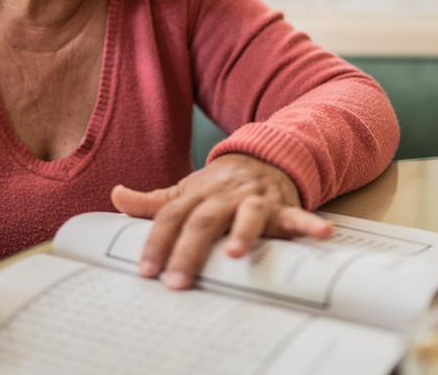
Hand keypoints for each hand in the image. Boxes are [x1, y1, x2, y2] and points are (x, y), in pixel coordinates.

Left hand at [110, 154, 332, 289]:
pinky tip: (322, 233)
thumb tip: (116, 196)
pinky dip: (310, 224)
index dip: (157, 241)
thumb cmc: (220, 185)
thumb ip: (153, 200)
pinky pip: (297, 215)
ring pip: (247, 214)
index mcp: (198, 194)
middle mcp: (224, 195)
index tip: (145, 270)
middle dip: (188, 251)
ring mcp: (254, 200)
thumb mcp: (185, 190)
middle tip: (176, 281)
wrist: (264, 157)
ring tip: (235, 255)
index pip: (172, 216)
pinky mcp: (282, 207)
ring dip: (243, 232)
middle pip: (203, 220)